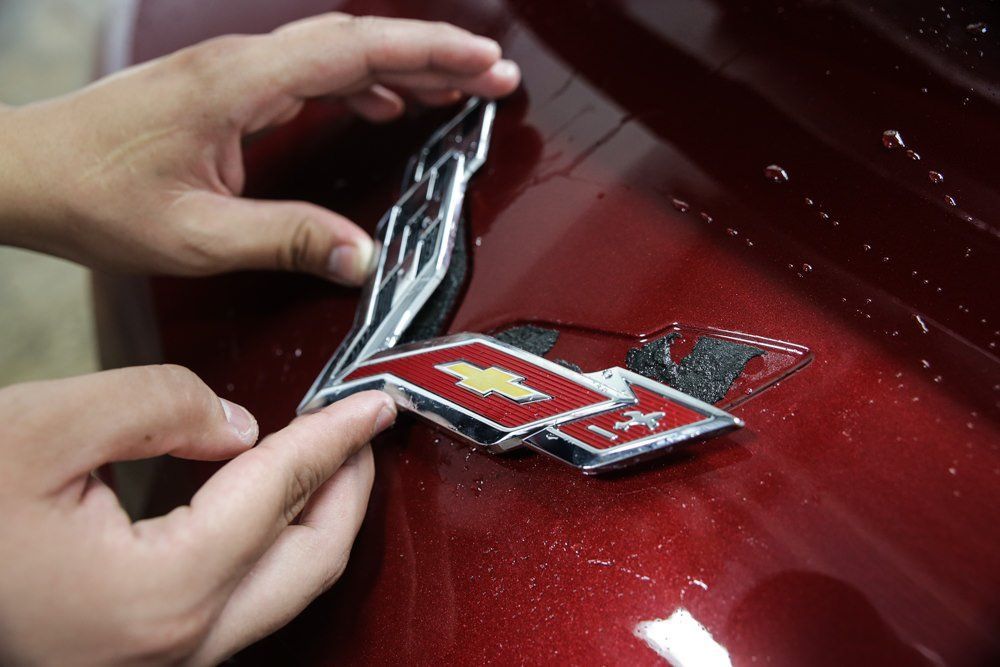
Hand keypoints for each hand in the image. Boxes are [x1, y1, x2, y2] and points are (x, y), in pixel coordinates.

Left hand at [0, 13, 518, 283]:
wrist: (26, 171)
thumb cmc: (93, 195)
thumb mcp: (197, 236)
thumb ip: (287, 240)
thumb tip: (363, 256)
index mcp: (240, 84)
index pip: (356, 49)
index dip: (431, 55)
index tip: (484, 65)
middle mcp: (241, 63)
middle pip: (358, 40)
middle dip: (434, 55)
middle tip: (493, 76)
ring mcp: (233, 71)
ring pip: (338, 52)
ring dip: (402, 67)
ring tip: (456, 90)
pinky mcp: (226, 89)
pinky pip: (312, 73)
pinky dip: (360, 84)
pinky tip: (382, 105)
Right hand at [0, 366, 394, 664]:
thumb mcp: (45, 425)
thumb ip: (162, 406)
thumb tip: (237, 426)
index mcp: (162, 590)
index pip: (282, 493)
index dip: (336, 438)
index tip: (374, 405)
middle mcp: (175, 644)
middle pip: (309, 563)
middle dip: (349, 491)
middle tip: (363, 432)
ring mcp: (160, 661)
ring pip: (282, 592)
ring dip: (317, 523)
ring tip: (329, 461)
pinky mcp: (140, 653)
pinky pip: (240, 603)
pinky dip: (272, 549)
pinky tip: (267, 507)